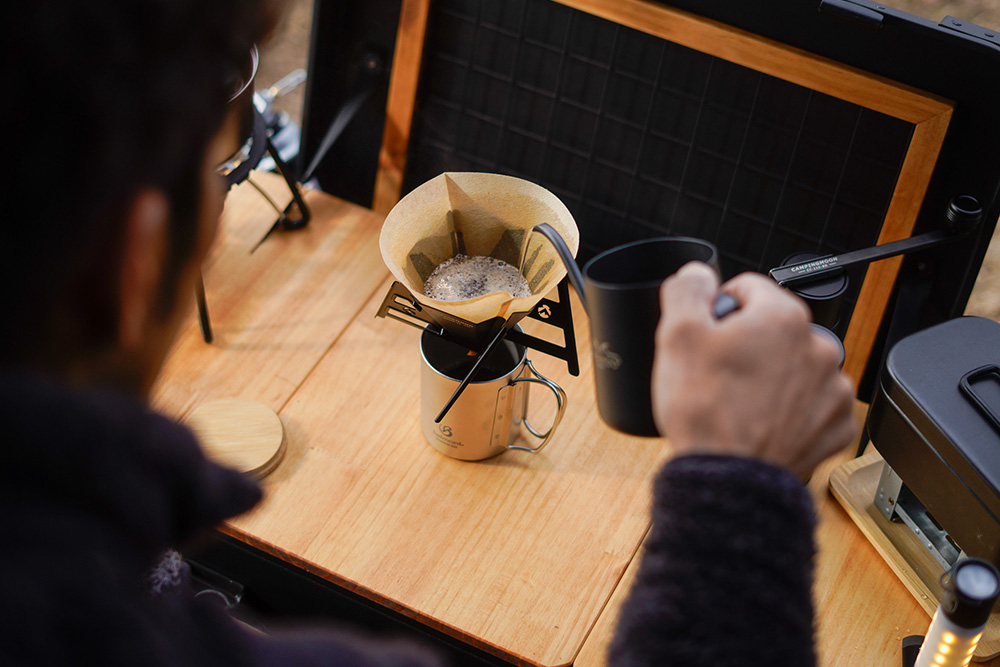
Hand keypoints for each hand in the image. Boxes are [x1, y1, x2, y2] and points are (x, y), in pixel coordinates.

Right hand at [651, 263, 855, 477]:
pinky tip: (762, 422)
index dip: (720, 309)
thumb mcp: (677, 335)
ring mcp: (833, 389)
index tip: (708, 334)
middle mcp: (818, 347)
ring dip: (771, 377)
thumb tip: (698, 273)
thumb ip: (688, 290)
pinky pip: (812, 405)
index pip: (748, 288)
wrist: (730, 479)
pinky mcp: (836, 426)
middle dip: (748, 345)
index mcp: (783, 317)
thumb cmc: (706, 412)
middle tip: (718, 374)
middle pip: (774, 329)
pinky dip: (791, 411)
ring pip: (794, 367)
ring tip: (739, 403)